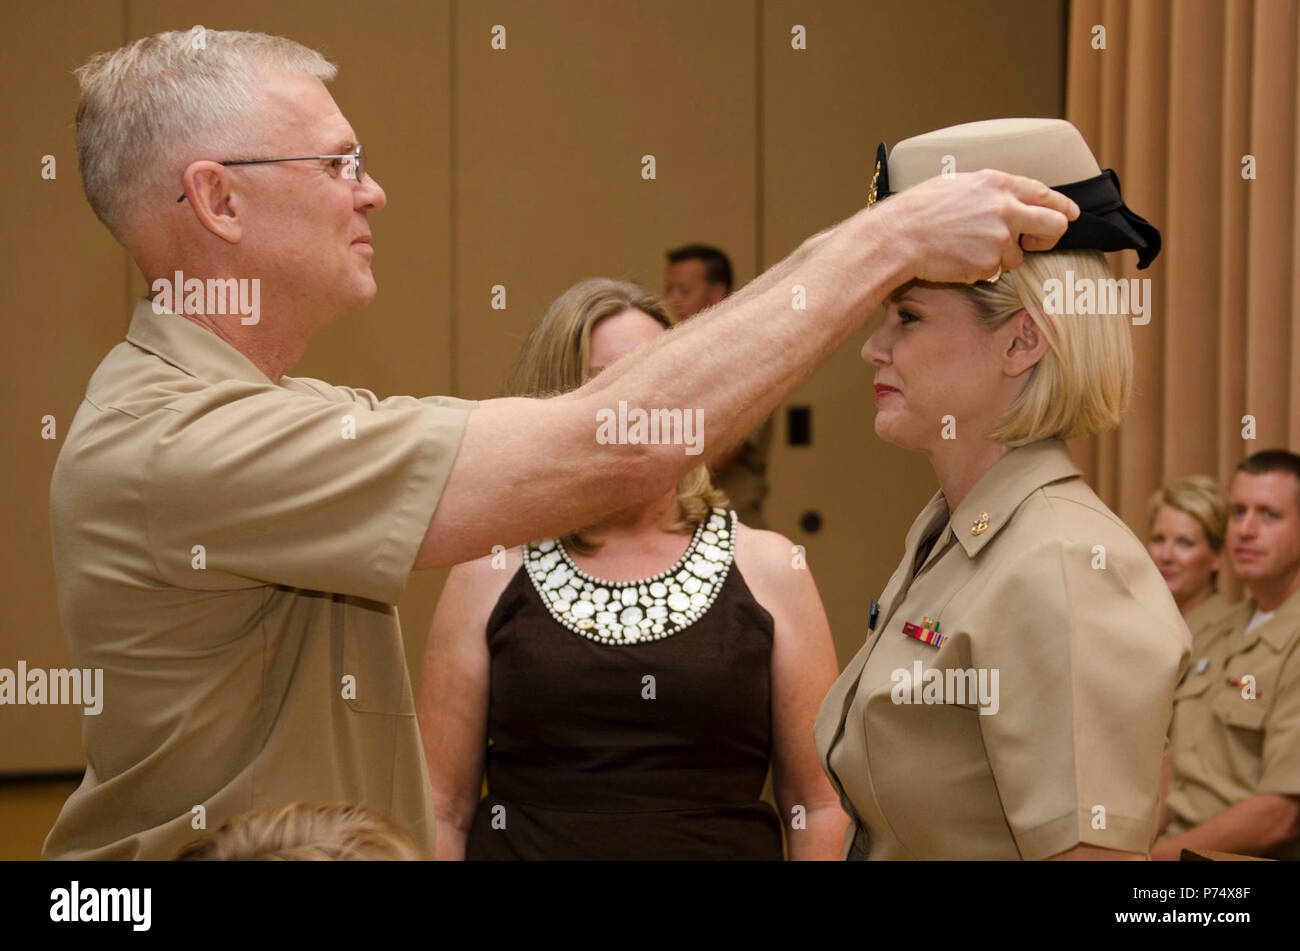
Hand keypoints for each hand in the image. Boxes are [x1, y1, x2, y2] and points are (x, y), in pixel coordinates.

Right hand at [873, 169, 1079, 284]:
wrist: (900, 236)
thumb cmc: (920, 209)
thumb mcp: (958, 184)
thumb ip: (989, 191)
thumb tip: (1006, 198)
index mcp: (998, 184)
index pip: (1044, 194)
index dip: (1062, 206)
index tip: (1071, 214)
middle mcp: (1005, 210)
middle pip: (1054, 226)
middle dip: (1049, 236)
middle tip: (1037, 242)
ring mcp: (999, 239)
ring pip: (1015, 256)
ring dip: (998, 257)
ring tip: (966, 248)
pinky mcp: (988, 264)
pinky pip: (992, 272)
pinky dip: (977, 270)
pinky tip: (956, 259)